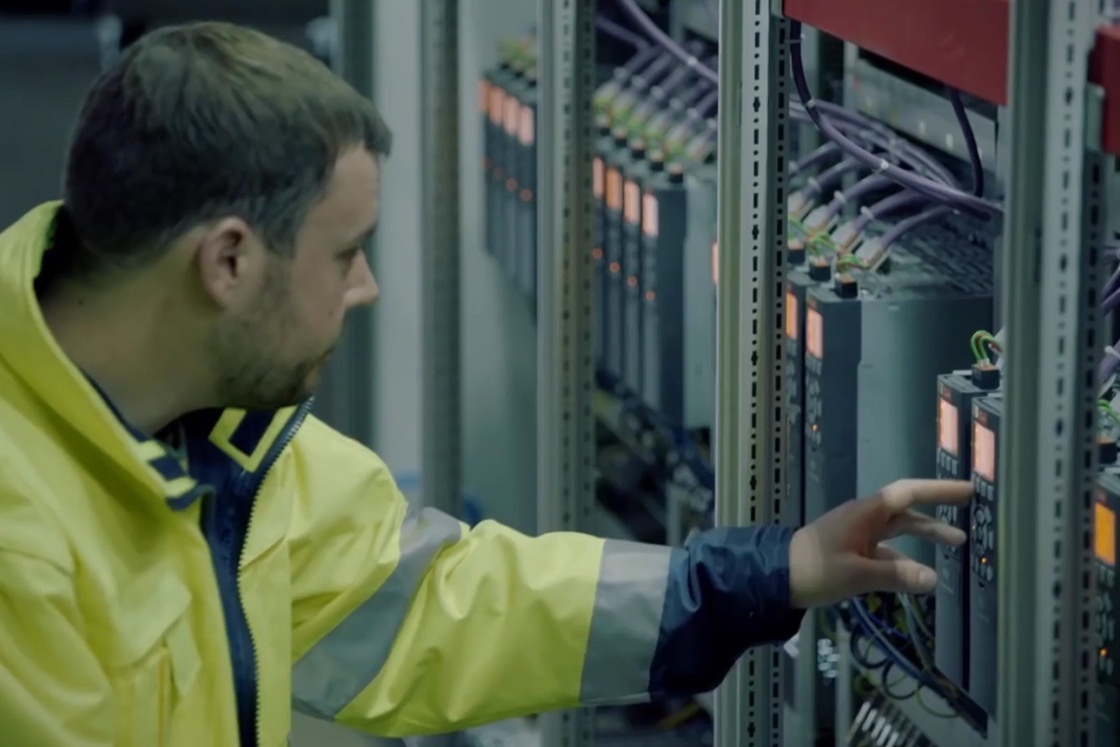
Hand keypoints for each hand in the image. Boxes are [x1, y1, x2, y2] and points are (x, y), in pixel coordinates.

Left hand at [787, 479, 971, 607]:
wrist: (776, 577)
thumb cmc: (815, 568)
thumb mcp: (857, 573)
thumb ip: (896, 576)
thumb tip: (934, 579)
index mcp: (866, 512)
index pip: (909, 493)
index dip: (938, 491)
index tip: (967, 490)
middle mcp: (865, 519)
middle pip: (907, 511)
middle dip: (938, 512)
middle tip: (970, 513)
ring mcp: (858, 536)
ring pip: (899, 532)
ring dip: (925, 536)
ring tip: (957, 545)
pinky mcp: (852, 554)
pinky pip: (886, 553)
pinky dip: (905, 561)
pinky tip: (921, 575)